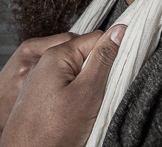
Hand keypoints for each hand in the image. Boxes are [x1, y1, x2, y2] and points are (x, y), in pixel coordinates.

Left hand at [0, 25, 125, 146]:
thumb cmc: (53, 132)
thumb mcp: (88, 92)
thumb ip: (104, 59)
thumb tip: (119, 30)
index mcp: (56, 55)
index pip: (96, 38)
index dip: (112, 53)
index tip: (120, 70)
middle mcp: (45, 63)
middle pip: (85, 55)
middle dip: (98, 72)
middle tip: (101, 94)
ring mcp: (41, 80)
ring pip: (77, 73)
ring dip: (88, 86)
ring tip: (87, 107)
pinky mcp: (41, 96)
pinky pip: (66, 87)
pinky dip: (76, 96)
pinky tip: (76, 114)